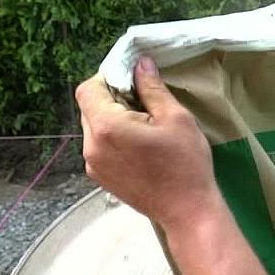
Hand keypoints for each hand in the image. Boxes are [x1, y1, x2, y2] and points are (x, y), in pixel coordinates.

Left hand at [74, 58, 221, 231]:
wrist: (187, 211)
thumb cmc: (185, 164)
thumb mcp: (175, 117)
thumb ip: (152, 87)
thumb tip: (140, 63)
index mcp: (107, 127)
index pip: (88, 89)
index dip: (107, 78)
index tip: (132, 81)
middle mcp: (91, 146)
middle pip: (88, 107)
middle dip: (111, 98)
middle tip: (143, 103)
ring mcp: (93, 164)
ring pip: (93, 126)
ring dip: (112, 118)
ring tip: (143, 127)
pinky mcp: (100, 177)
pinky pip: (99, 146)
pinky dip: (113, 138)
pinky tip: (139, 146)